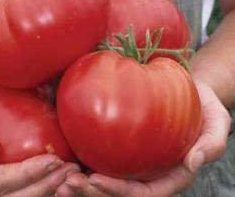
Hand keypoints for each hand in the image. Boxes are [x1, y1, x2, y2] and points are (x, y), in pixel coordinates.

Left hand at [56, 80, 231, 196]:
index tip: (94, 179)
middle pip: (117, 192)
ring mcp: (132, 159)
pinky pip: (99, 154)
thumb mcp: (218, 122)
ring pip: (104, 178)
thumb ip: (211, 144)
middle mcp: (148, 171)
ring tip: (56, 176)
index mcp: (169, 175)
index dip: (117, 192)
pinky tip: (62, 154)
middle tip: (66, 183)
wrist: (190, 88)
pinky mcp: (120, 142)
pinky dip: (80, 159)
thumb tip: (193, 163)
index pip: (142, 194)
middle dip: (91, 192)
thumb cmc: (205, 106)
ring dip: (80, 182)